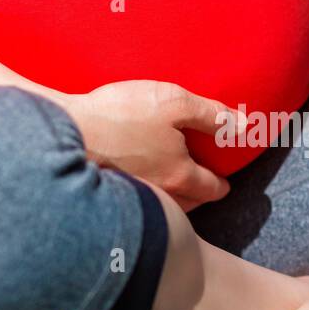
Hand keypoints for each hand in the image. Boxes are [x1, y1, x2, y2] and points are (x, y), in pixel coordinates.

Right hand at [53, 80, 241, 210]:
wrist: (63, 130)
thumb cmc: (121, 114)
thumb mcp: (174, 103)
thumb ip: (213, 115)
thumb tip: (245, 126)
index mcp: (180, 175)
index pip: (212, 189)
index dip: (222, 185)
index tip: (223, 184)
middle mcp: (158, 196)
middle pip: (189, 204)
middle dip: (198, 195)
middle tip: (201, 182)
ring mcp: (132, 199)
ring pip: (162, 207)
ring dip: (172, 199)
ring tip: (171, 183)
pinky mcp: (107, 197)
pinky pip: (137, 201)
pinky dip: (144, 196)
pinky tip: (137, 180)